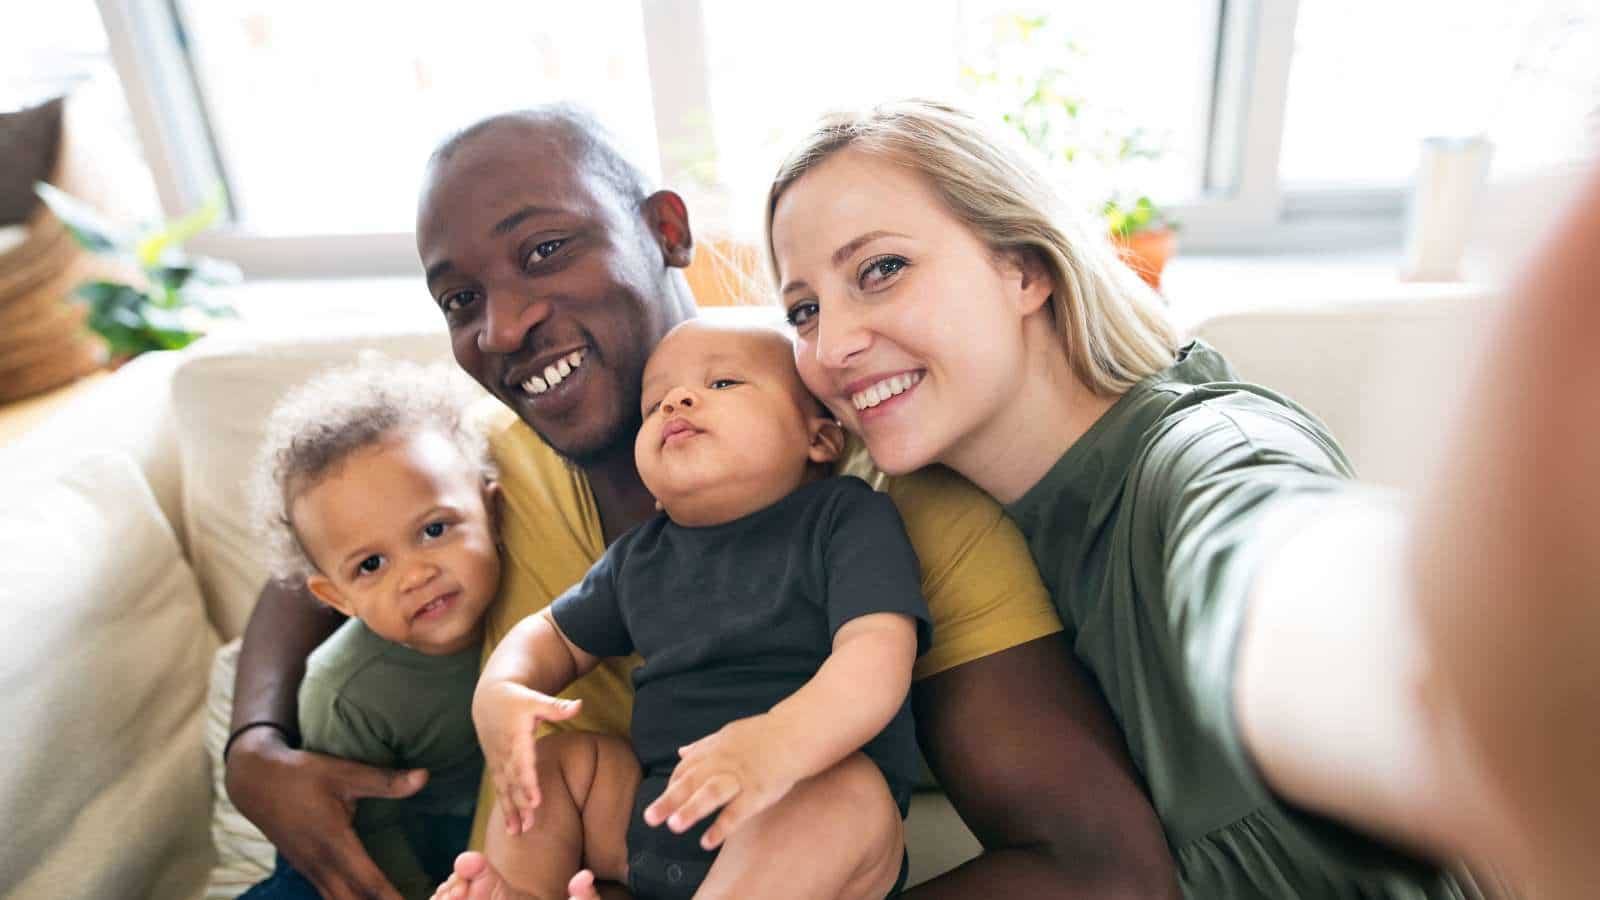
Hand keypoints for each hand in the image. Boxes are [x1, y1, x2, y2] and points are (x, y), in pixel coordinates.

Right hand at [224, 725, 426, 899]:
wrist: (254, 781)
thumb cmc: (302, 774)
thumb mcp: (344, 771)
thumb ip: (384, 781)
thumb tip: (424, 777)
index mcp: (333, 842)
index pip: (368, 881)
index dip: (391, 899)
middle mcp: (319, 862)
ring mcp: (308, 868)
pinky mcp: (304, 867)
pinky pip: (328, 895)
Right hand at [472, 680, 581, 834]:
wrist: (489, 699)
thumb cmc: (518, 699)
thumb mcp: (536, 698)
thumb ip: (557, 706)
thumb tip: (579, 705)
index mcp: (516, 736)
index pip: (522, 763)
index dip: (528, 783)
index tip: (536, 801)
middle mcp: (505, 752)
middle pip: (513, 781)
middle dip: (520, 804)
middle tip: (530, 825)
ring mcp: (498, 761)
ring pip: (504, 790)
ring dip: (511, 811)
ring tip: (518, 832)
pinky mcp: (496, 767)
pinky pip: (499, 790)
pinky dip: (505, 809)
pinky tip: (511, 828)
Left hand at [643, 714, 799, 849]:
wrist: (795, 733)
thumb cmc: (761, 736)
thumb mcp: (728, 734)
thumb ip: (702, 746)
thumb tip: (680, 752)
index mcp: (714, 749)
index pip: (686, 769)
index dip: (673, 786)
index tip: (662, 802)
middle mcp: (723, 762)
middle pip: (692, 781)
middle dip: (670, 800)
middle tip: (650, 818)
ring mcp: (740, 777)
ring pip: (712, 793)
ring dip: (692, 809)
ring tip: (674, 826)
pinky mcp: (758, 792)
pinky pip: (738, 811)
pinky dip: (722, 827)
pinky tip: (707, 842)